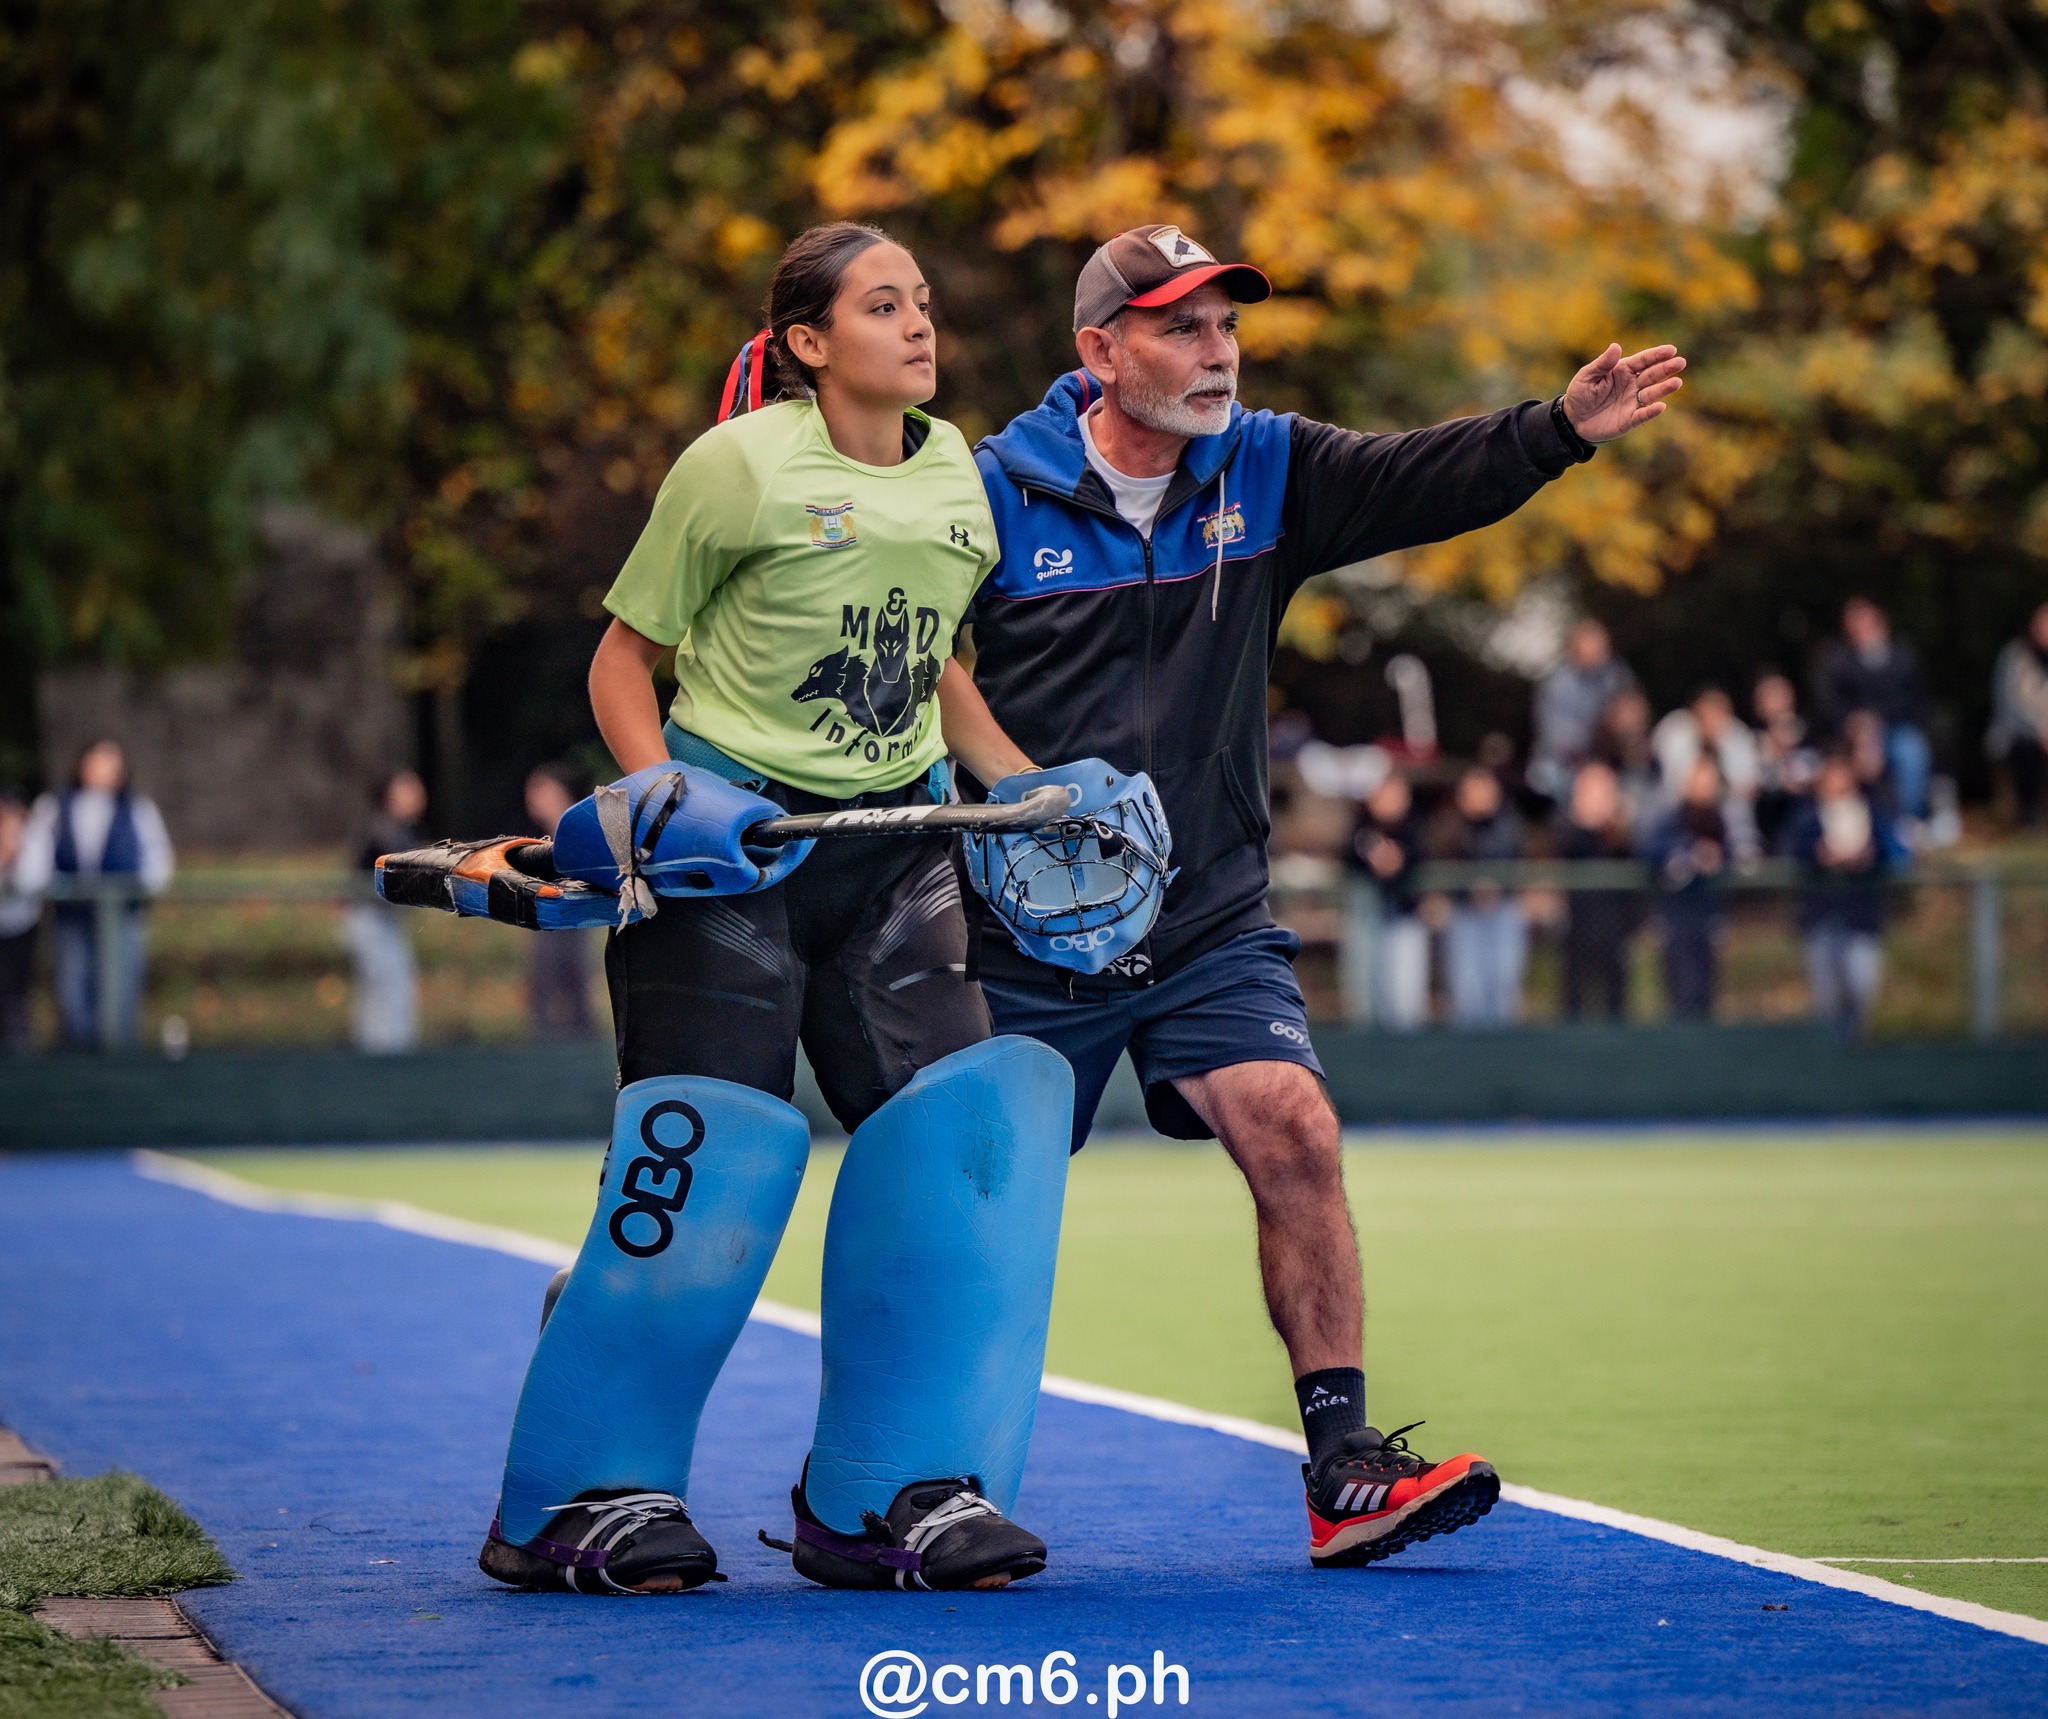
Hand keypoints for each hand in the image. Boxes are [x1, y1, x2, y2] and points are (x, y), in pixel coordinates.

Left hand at [1563, 344, 1685, 443]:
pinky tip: (1661, 406)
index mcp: (1623, 370)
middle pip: (1652, 375)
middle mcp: (1632, 385)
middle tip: (1681, 362)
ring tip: (1677, 383)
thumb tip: (1616, 347)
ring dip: (1664, 388)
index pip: (1643, 360)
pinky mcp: (1629, 420)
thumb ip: (1602, 364)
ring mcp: (1632, 402)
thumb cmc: (1580, 394)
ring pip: (1652, 394)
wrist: (1573, 420)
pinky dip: (1651, 411)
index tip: (1671, 350)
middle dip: (1666, 368)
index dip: (1657, 355)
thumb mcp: (1586, 376)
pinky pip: (1642, 415)